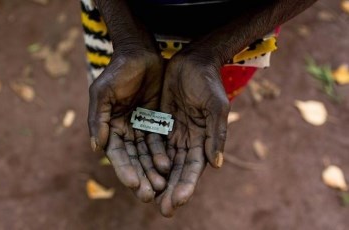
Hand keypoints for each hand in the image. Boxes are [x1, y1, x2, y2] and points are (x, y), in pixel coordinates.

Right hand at [88, 50, 170, 201]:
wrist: (140, 53)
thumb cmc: (118, 71)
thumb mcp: (103, 92)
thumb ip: (97, 119)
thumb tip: (96, 148)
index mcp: (109, 126)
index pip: (117, 153)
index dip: (124, 169)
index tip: (133, 184)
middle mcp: (125, 130)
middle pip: (133, 158)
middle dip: (140, 176)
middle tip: (149, 195)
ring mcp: (141, 127)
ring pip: (147, 154)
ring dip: (152, 170)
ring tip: (161, 186)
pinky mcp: (156, 121)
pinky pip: (160, 141)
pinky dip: (162, 154)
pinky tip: (168, 166)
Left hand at [157, 53, 229, 216]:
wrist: (193, 61)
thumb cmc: (208, 82)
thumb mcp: (216, 106)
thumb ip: (217, 134)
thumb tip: (216, 165)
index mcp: (203, 139)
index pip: (193, 168)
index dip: (186, 185)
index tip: (177, 201)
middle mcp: (188, 140)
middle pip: (177, 170)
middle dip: (171, 189)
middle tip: (162, 210)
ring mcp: (173, 132)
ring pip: (163, 161)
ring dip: (157, 179)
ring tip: (147, 197)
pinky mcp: (159, 122)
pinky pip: (151, 144)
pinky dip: (146, 159)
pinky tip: (139, 172)